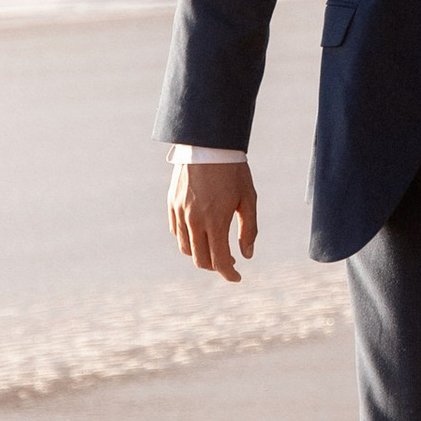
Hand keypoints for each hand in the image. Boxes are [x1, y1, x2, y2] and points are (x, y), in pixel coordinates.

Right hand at [170, 155, 257, 279]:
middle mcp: (194, 220)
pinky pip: (176, 232)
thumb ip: (249, 229)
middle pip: (200, 259)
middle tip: (229, 260)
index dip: (229, 274)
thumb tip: (246, 255)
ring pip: (185, 248)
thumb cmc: (233, 170)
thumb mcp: (249, 198)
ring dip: (200, 255)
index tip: (237, 277)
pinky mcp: (171, 204)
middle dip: (216, 266)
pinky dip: (187, 240)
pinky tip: (200, 234)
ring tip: (215, 247)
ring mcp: (180, 212)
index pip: (219, 260)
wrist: (209, 143)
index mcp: (215, 220)